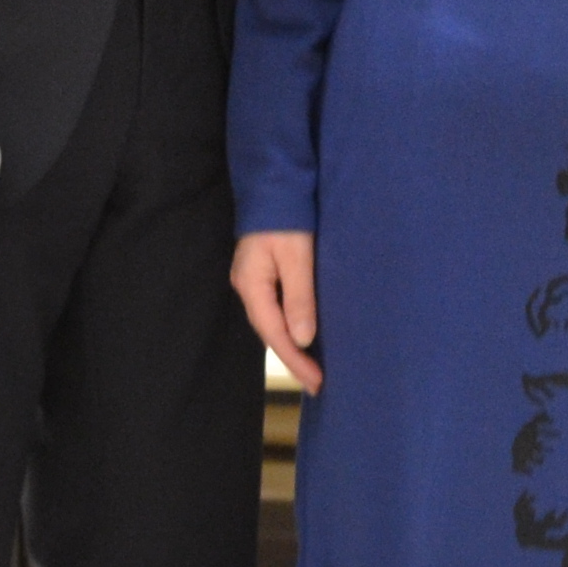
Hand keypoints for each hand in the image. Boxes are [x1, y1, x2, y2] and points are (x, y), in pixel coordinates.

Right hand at [234, 232, 322, 392]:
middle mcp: (249, 286)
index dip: (296, 360)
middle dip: (295, 359)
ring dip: (294, 345)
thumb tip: (303, 339)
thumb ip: (300, 297)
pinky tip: (306, 335)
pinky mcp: (265, 271)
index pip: (274, 333)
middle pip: (271, 332)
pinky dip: (292, 325)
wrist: (277, 182)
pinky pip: (278, 307)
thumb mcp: (297, 257)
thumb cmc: (287, 216)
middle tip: (318, 384)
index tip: (317, 382)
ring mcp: (255, 279)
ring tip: (314, 368)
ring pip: (274, 321)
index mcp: (252, 284)